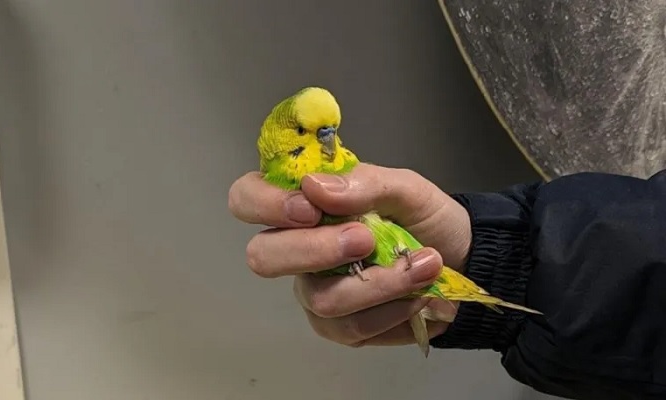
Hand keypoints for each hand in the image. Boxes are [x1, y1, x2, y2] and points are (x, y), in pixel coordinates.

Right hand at [228, 163, 470, 346]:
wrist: (462, 258)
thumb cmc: (424, 218)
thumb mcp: (405, 187)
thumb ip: (364, 182)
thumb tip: (314, 186)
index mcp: (304, 204)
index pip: (247, 198)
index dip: (265, 204)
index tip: (310, 208)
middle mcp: (298, 249)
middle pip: (263, 257)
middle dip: (316, 250)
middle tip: (367, 239)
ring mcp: (315, 290)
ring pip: (319, 299)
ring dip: (379, 284)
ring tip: (425, 266)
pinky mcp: (339, 327)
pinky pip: (351, 328)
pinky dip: (393, 311)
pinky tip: (419, 297)